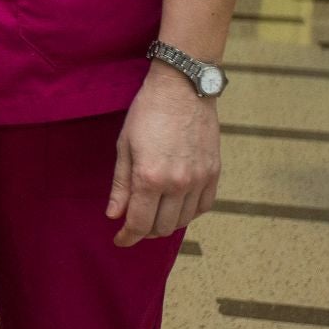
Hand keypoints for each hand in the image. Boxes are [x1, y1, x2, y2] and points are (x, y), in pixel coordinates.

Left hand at [107, 63, 220, 246]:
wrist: (183, 88)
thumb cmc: (147, 112)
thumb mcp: (124, 145)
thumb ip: (120, 184)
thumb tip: (114, 215)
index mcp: (150, 177)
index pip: (138, 223)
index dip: (127, 237)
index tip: (119, 240)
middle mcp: (178, 184)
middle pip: (162, 227)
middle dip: (144, 231)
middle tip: (133, 224)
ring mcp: (200, 179)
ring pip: (184, 221)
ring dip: (166, 224)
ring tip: (153, 214)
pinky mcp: (214, 173)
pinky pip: (204, 207)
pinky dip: (189, 213)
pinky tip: (177, 206)